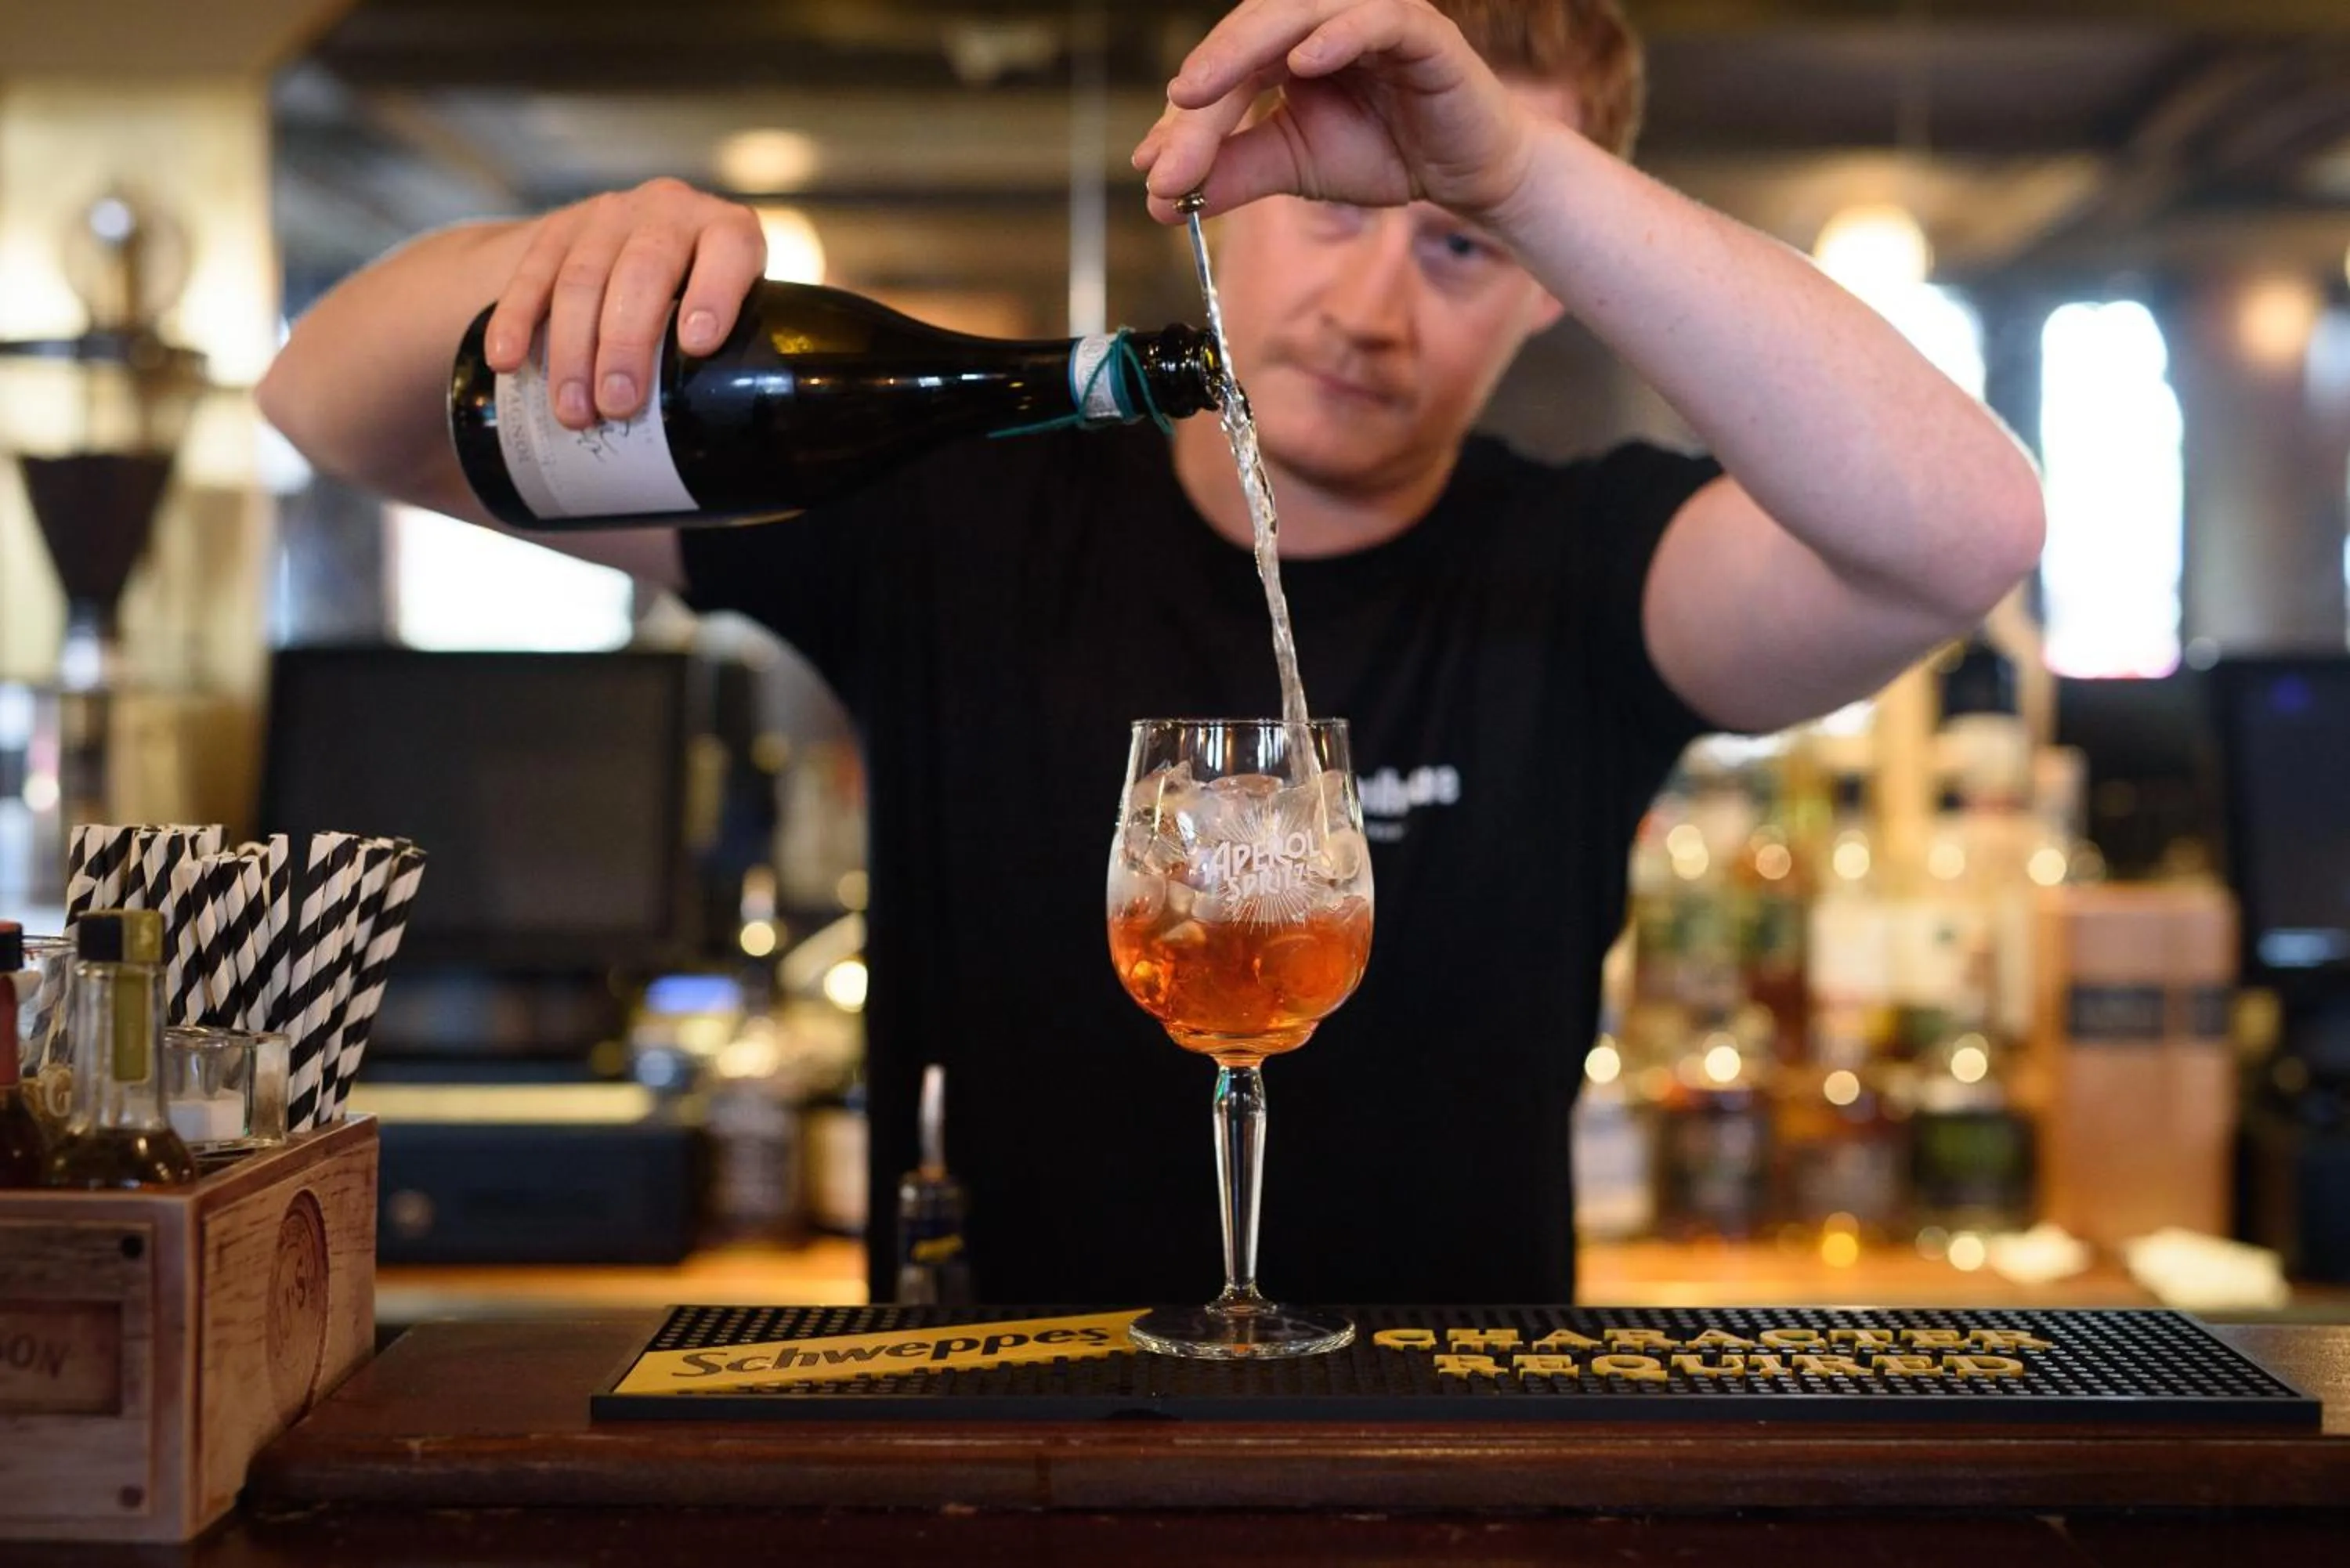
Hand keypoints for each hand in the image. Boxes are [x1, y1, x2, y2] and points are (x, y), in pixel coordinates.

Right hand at [480, 178, 765, 427]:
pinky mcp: (557, 230)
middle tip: (618, 405)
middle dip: (627, 345)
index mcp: (726, 231)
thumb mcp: (733, 313)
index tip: (696, 344)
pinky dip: (515, 321)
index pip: (727, 251)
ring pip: (582, 279)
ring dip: (573, 351)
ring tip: (574, 411)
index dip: (714, 294)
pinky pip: (530, 275)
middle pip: (643, 272)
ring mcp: (609, 217)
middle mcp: (668, 211)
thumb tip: (740, 444)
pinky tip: (508, 362)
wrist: (632, 241)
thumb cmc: (699, 300)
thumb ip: (739, 353)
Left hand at [1132, 0, 1539, 224]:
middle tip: (1166, 147)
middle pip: (1247, 34)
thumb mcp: (1293, 165)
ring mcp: (1371, 15)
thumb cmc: (1385, 152)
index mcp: (1287, 41)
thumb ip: (1233, 171)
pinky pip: (1376, 19)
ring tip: (1200, 93)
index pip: (1224, 67)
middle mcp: (1323, 17)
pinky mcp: (1420, 29)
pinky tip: (1303, 64)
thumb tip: (1162, 197)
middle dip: (1201, 90)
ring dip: (1242, 50)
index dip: (1183, 115)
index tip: (1150, 165)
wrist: (1464, 173)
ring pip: (1297, 12)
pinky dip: (1338, 37)